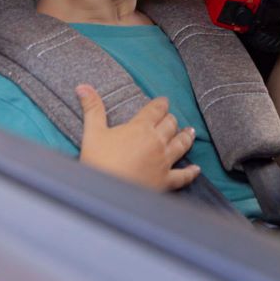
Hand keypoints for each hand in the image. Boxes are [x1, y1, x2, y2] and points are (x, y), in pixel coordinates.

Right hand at [76, 86, 199, 190]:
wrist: (105, 194)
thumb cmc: (98, 162)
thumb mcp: (92, 133)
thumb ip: (92, 108)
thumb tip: (83, 86)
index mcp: (141, 127)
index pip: (156, 109)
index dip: (161, 104)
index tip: (164, 101)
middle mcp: (157, 141)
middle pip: (170, 125)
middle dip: (171, 119)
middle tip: (171, 118)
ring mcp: (163, 162)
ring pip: (181, 145)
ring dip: (186, 137)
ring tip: (190, 132)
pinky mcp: (165, 181)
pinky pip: (183, 176)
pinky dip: (191, 172)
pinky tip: (196, 169)